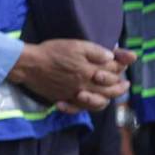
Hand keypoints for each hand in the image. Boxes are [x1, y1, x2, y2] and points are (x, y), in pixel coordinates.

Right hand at [10, 40, 126, 107]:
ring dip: (105, 100)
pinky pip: (76, 109)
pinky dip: (80, 108)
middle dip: (119, 88)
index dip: (121, 66)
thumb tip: (111, 57)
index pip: (112, 71)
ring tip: (108, 97)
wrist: (29, 65)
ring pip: (96, 103)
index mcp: (90, 70)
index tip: (124, 63)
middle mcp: (85, 85)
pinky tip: (81, 102)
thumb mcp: (75, 45)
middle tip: (125, 85)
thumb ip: (95, 51)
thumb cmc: (51, 52)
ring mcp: (74, 94)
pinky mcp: (62, 99)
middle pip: (109, 90)